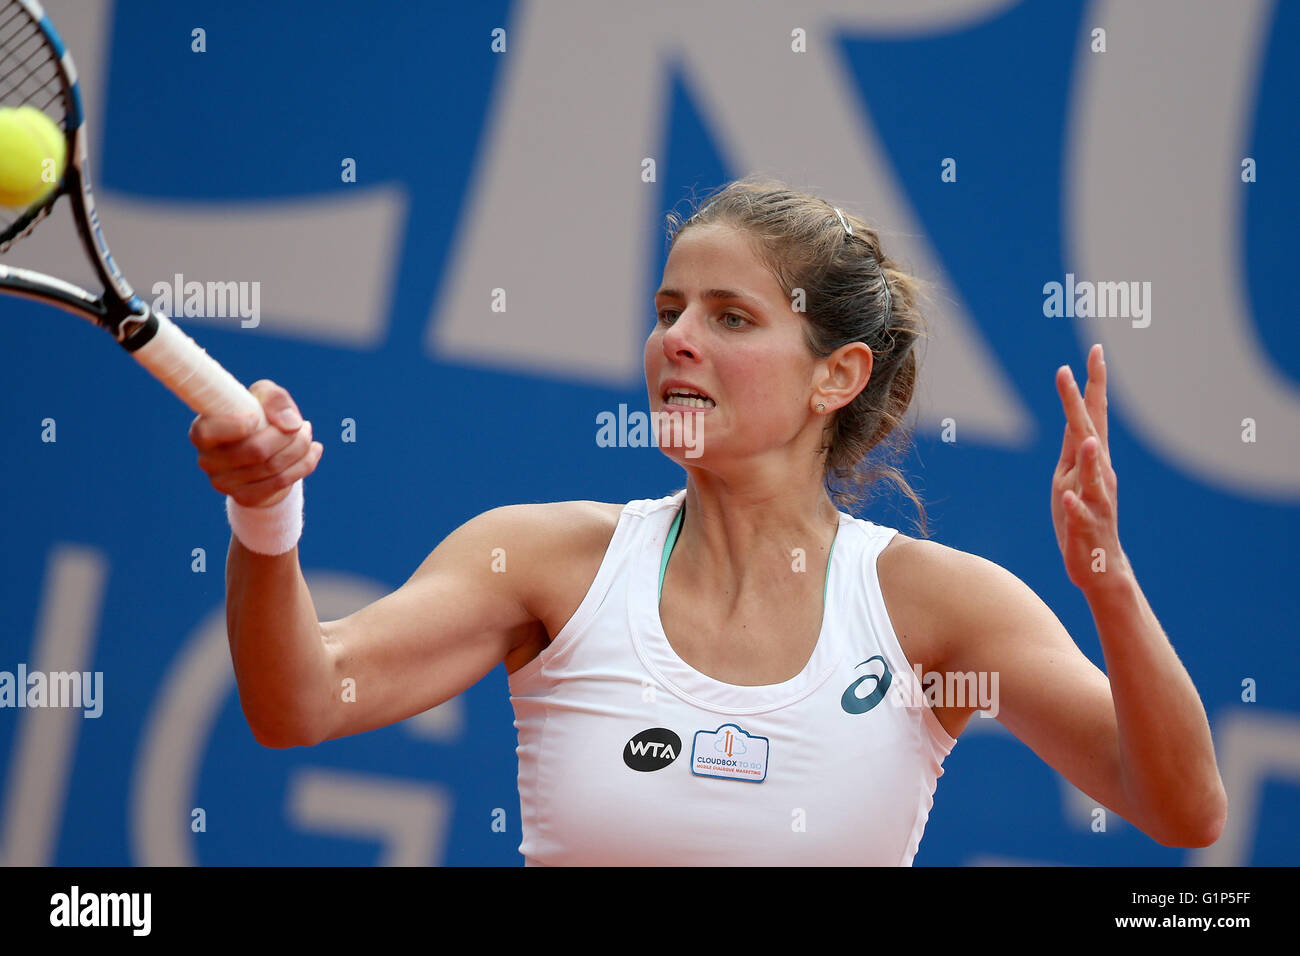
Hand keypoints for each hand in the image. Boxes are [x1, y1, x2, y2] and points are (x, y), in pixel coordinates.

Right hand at [189, 380, 322, 507]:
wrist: (263, 451)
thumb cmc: (258, 415)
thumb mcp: (262, 397)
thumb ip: (274, 399)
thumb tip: (290, 424)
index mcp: (202, 431)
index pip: (209, 432)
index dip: (236, 424)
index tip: (258, 417)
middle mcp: (207, 460)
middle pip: (256, 450)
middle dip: (287, 435)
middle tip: (301, 424)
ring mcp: (224, 483)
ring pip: (272, 467)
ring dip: (300, 447)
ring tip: (307, 433)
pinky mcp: (245, 497)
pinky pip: (281, 483)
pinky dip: (305, 464)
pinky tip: (314, 450)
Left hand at [1052, 344, 1126, 592]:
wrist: (1099, 566)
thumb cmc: (1081, 518)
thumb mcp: (1070, 478)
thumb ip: (1074, 448)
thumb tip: (1075, 415)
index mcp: (1092, 461)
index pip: (1093, 415)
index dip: (1092, 383)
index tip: (1094, 350)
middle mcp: (1099, 476)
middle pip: (1089, 433)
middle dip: (1080, 403)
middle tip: (1069, 371)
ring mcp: (1095, 502)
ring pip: (1093, 477)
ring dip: (1091, 458)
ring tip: (1087, 438)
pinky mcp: (1084, 529)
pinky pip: (1080, 516)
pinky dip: (1076, 507)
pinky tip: (1069, 498)